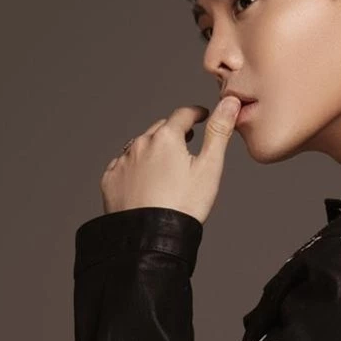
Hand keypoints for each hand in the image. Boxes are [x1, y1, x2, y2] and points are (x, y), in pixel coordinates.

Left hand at [100, 96, 241, 223]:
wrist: (150, 238)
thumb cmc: (184, 205)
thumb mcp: (209, 167)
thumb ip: (219, 131)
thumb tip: (230, 102)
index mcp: (166, 137)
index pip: (183, 114)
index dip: (196, 113)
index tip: (201, 116)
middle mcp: (140, 143)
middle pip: (160, 129)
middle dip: (174, 132)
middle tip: (186, 140)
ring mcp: (122, 162)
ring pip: (140, 146)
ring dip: (153, 149)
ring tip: (166, 163)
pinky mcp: (110, 180)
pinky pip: (123, 165)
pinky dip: (135, 167)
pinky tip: (144, 179)